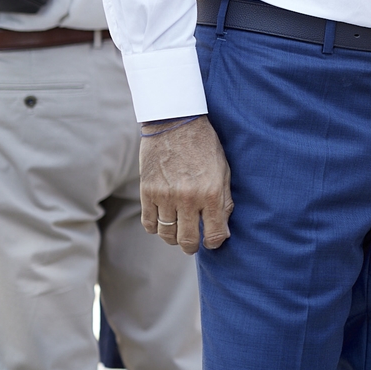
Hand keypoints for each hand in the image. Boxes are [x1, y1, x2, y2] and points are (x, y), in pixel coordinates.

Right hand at [140, 116, 232, 253]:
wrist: (175, 123)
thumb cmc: (205, 146)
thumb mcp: (224, 171)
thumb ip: (224, 201)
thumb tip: (223, 230)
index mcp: (211, 193)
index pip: (214, 234)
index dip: (215, 243)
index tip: (213, 241)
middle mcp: (188, 198)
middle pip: (188, 240)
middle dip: (192, 246)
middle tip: (193, 243)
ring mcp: (165, 196)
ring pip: (167, 235)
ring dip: (174, 238)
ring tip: (179, 231)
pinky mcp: (147, 192)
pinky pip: (149, 223)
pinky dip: (156, 227)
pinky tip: (164, 221)